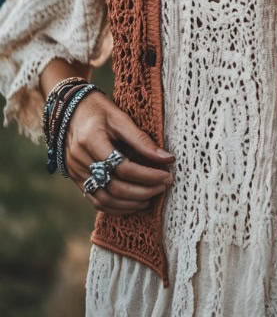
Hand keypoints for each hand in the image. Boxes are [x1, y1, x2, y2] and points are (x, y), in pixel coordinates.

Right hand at [64, 91, 174, 214]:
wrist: (70, 109)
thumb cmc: (99, 110)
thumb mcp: (121, 118)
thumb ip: (142, 140)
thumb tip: (168, 158)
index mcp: (91, 140)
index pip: (123, 167)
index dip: (147, 175)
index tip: (167, 175)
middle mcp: (80, 159)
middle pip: (114, 187)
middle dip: (143, 191)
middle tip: (163, 186)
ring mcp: (75, 171)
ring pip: (104, 199)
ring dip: (130, 203)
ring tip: (151, 198)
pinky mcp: (75, 178)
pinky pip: (95, 200)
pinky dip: (116, 207)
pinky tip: (133, 203)